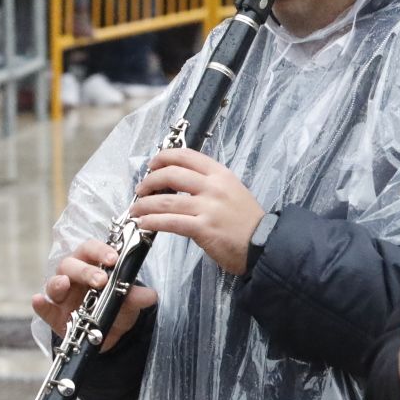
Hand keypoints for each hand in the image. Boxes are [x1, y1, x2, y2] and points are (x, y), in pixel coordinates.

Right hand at [31, 237, 157, 351]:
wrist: (108, 334)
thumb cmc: (115, 308)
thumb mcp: (129, 304)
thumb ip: (136, 298)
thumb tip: (150, 295)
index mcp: (92, 264)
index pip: (91, 249)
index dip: (101, 251)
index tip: (113, 258)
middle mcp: (73, 276)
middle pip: (71, 264)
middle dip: (84, 270)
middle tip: (101, 280)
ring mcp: (62, 295)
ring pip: (54, 282)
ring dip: (58, 282)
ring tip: (63, 284)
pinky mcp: (54, 314)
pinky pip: (44, 308)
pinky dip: (40, 304)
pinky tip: (38, 301)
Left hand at [128, 148, 264, 275]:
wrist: (263, 244)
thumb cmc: (247, 221)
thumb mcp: (232, 190)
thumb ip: (208, 183)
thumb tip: (179, 182)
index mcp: (220, 174)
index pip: (186, 156)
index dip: (163, 157)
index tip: (152, 165)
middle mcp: (213, 187)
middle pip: (170, 174)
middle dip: (149, 181)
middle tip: (141, 189)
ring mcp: (207, 207)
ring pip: (165, 201)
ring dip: (144, 204)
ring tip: (135, 209)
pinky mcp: (202, 228)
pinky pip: (169, 222)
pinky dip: (151, 222)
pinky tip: (143, 223)